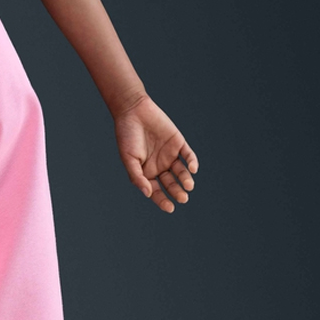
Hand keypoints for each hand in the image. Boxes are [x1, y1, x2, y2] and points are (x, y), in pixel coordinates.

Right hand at [114, 94, 199, 212]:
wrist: (133, 111)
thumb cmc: (127, 136)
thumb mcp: (128, 159)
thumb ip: (137, 176)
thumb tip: (148, 193)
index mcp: (146, 172)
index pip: (156, 191)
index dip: (162, 200)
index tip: (170, 208)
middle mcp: (159, 166)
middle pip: (171, 184)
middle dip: (177, 192)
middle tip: (183, 198)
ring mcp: (170, 155)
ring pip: (181, 172)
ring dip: (185, 180)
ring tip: (188, 186)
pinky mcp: (178, 142)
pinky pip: (188, 155)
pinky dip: (192, 162)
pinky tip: (193, 169)